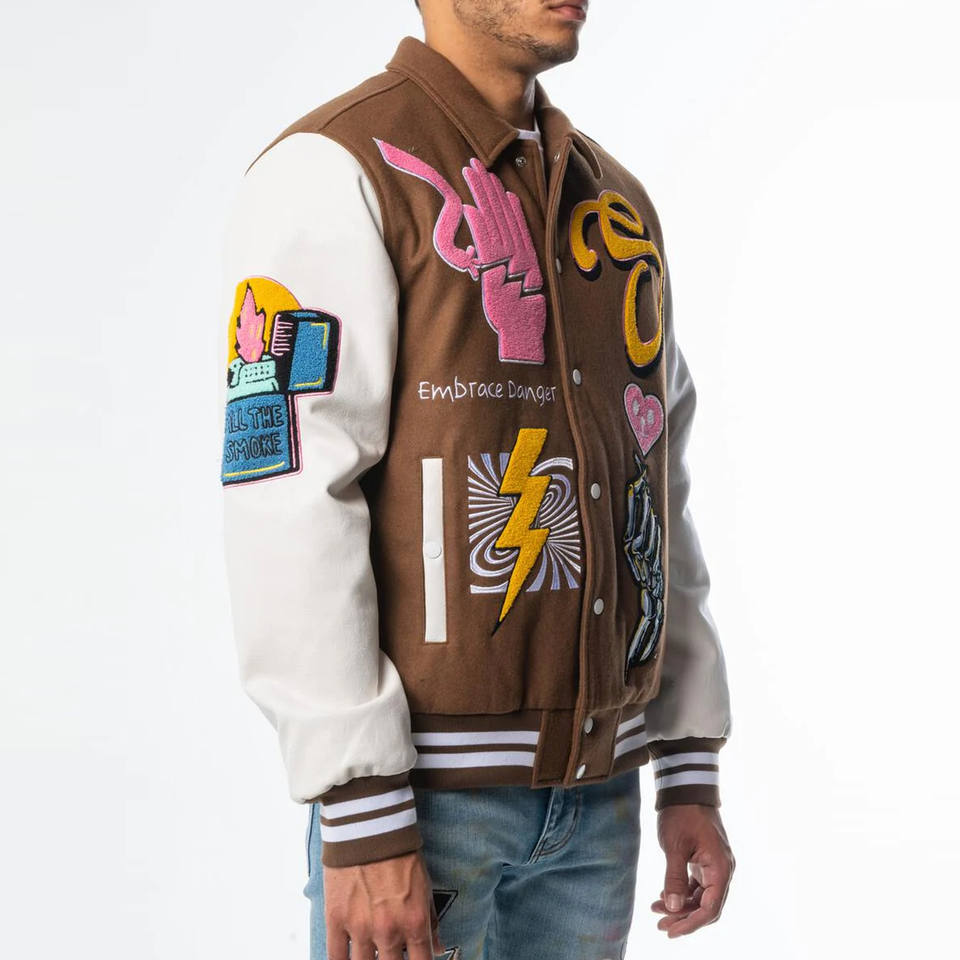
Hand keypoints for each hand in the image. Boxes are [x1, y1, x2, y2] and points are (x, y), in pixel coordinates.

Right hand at [323, 849, 444, 959]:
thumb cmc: (400, 853)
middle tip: (391, 954)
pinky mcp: (336, 919)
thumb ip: (430, 920)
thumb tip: (437, 947)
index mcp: (414, 922)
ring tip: (372, 954)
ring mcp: (360, 927)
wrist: (370, 826)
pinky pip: (336, 957)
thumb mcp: (425, 884)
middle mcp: (388, 930)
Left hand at [461, 158, 546, 363]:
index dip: (500, 195)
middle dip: (487, 186)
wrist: (525, 335)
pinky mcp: (496, 273)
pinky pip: (486, 243)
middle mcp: (519, 252)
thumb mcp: (523, 285)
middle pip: (502, 212)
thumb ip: (515, 264)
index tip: (491, 176)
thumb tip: (499, 253)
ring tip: (469, 174)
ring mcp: (508, 261)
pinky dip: (479, 225)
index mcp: (526, 252)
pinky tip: (470, 208)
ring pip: (493, 220)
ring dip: (480, 196)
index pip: (513, 217)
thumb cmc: (522, 315)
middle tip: (474, 163)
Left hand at [651, 804, 734, 937]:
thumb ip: (674, 878)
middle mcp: (721, 870)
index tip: (671, 930)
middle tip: (661, 925)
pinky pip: (696, 885)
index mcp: (720, 869)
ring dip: (680, 906)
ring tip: (656, 910)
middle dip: (684, 918)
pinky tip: (662, 895)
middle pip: (706, 906)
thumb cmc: (682, 814)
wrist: (685, 788)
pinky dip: (681, 892)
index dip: (691, 923)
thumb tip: (671, 907)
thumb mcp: (675, 846)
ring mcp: (714, 865)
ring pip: (700, 897)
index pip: (710, 908)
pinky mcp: (704, 860)